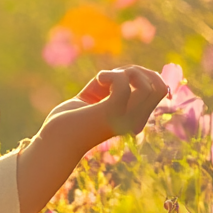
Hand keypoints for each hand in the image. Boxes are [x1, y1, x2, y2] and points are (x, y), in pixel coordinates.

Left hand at [44, 64, 170, 145]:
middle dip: (138, 71)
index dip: (145, 74)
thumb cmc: (68, 120)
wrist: (51, 142)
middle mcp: (134, 120)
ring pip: (148, 87)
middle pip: (159, 87)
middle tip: (112, 76)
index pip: (160, 90)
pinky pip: (123, 87)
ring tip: (104, 78)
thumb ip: (110, 85)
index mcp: (133, 117)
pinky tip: (98, 79)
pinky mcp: (110, 114)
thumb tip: (126, 71)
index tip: (121, 75)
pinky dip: (111, 75)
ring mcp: (125, 118)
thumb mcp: (93, 97)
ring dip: (127, 72)